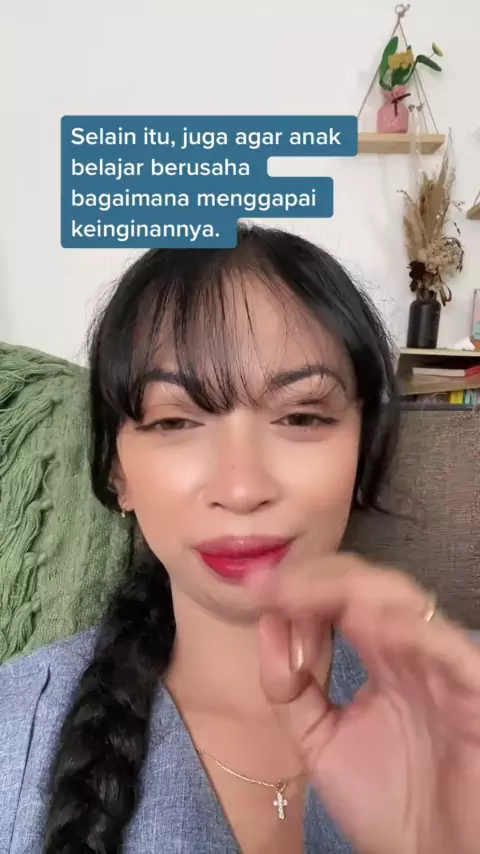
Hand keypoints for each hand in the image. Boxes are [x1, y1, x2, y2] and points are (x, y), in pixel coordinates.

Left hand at [250, 554, 479, 853]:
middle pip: (370, 586)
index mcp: (381, 656)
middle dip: (318, 580)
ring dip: (353, 591)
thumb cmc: (388, 805)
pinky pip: (449, 648)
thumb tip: (267, 624)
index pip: (342, 597)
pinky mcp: (476, 691)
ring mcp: (443, 667)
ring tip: (303, 594)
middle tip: (274, 586)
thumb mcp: (320, 743)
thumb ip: (290, 690)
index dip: (300, 587)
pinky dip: (409, 629)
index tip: (256, 589)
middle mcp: (412, 651)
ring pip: (407, 602)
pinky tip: (366, 623)